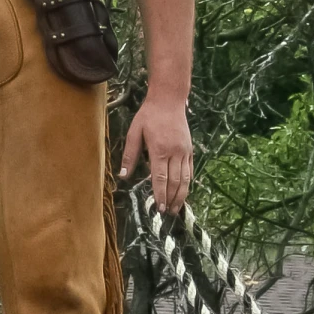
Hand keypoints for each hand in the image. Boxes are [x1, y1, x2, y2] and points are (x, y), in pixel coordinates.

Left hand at [120, 91, 192, 215]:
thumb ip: (130, 155)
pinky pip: (190, 170)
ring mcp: (184, 152)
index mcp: (160, 150)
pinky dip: (187, 184)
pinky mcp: (190, 150)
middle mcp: (175, 152)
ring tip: (175, 209)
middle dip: (171, 199)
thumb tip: (123, 176)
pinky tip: (183, 193)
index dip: (160, 194)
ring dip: (181, 196)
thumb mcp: (134, 132)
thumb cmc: (149, 115)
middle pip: (175, 182)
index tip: (158, 207)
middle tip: (166, 213)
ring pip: (185, 179)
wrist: (169, 100)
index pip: (160, 178)